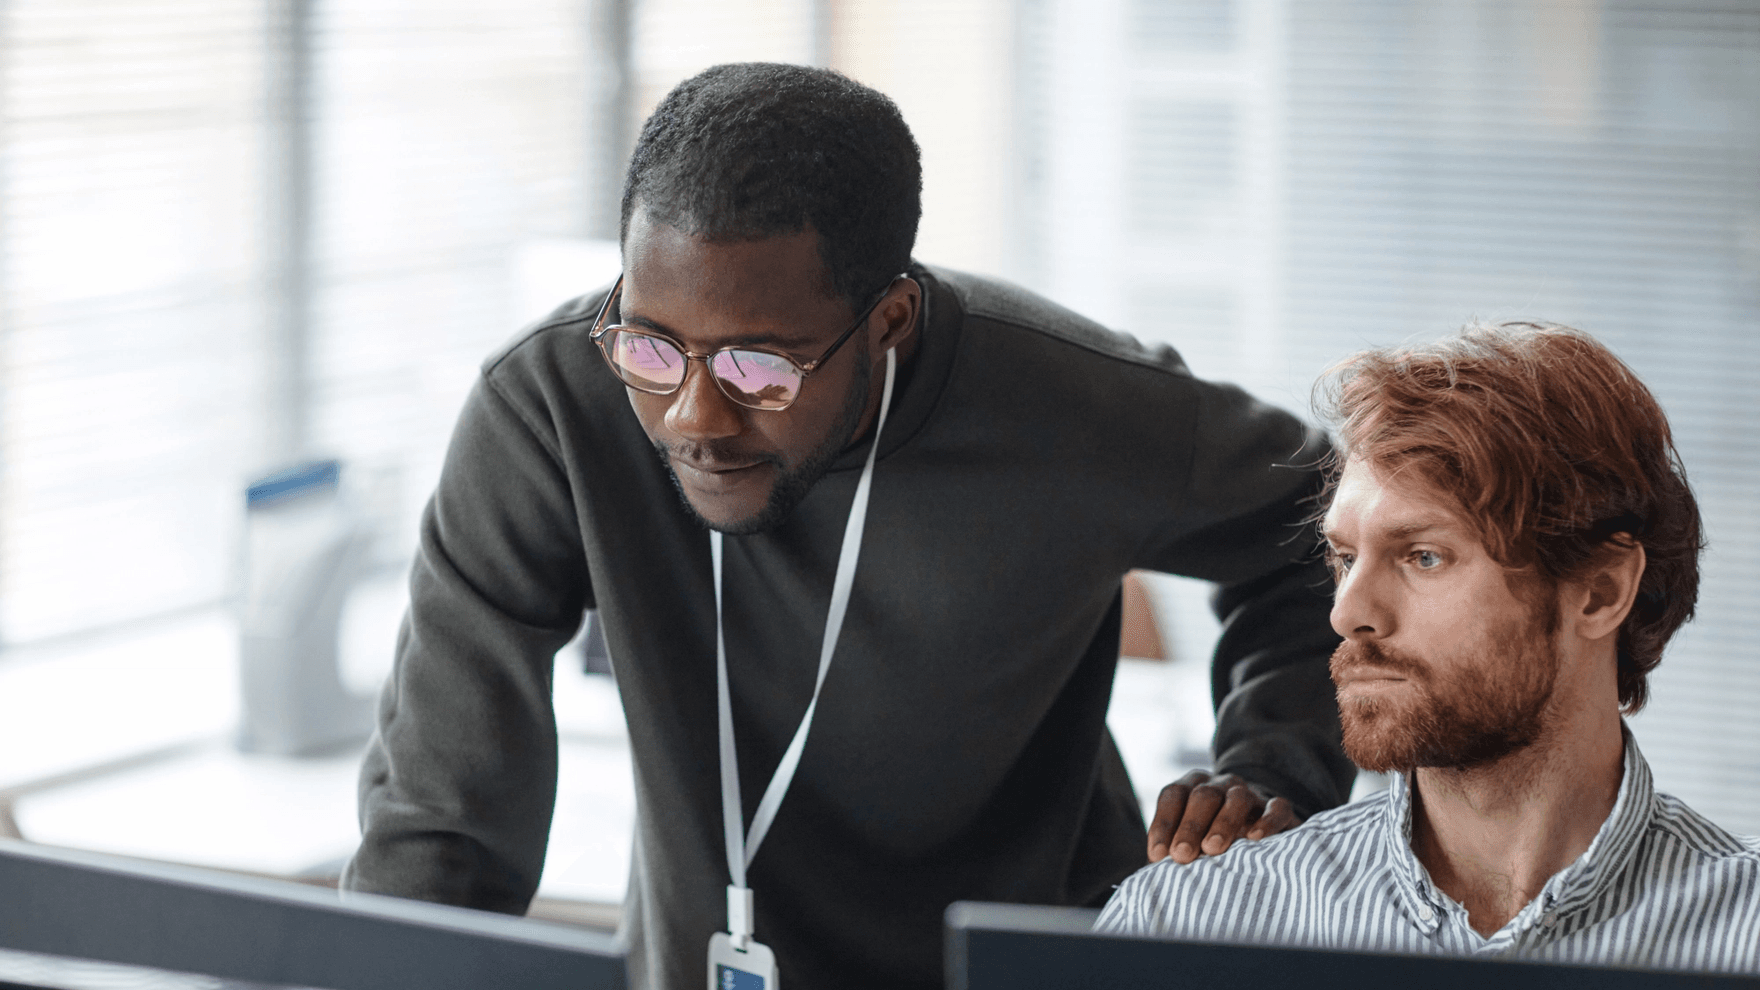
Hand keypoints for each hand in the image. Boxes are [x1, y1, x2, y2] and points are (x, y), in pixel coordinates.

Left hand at [1146, 770, 1301, 863]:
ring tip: (1212, 849)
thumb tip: (1154, 875)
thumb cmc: (1210, 841)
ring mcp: (1250, 793)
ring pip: (1237, 798)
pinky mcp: (1277, 807)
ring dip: (1223, 822)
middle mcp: (1219, 785)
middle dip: (1190, 826)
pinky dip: (1266, 820)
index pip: (1173, 796)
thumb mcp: (1189, 842)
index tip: (1158, 855)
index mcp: (1191, 788)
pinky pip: (1275, 807)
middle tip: (1182, 855)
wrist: (1257, 826)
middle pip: (1202, 796)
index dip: (1163, 823)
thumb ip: (1173, 852)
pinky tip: (1255, 838)